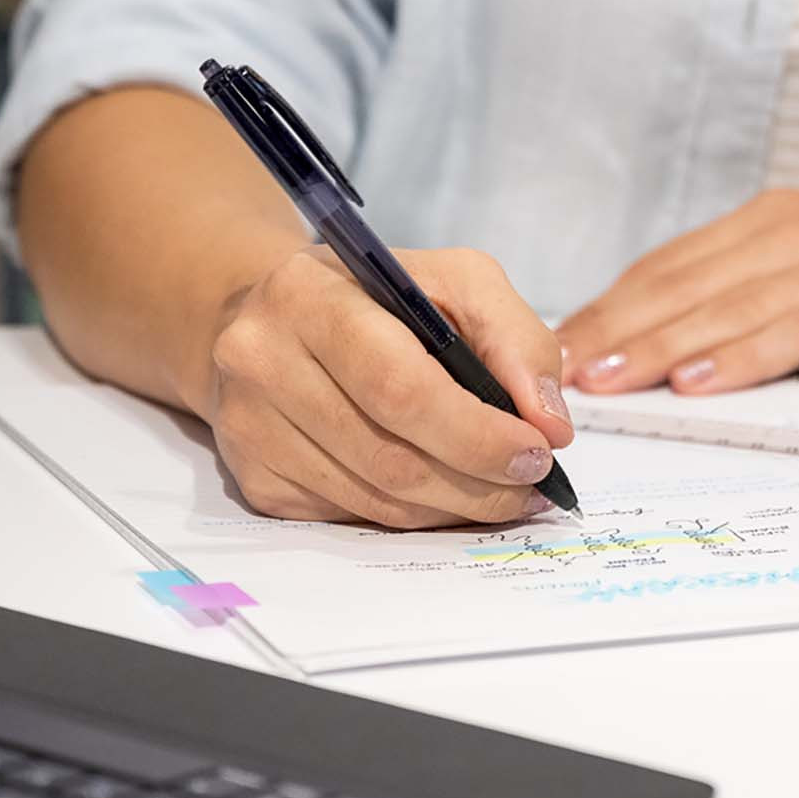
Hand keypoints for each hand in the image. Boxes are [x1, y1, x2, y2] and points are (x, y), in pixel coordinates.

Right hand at [197, 246, 573, 526]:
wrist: (279, 319)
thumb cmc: (380, 298)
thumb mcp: (457, 282)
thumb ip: (517, 340)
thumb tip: (550, 425)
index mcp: (309, 295)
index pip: (399, 386)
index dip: (476, 432)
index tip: (537, 453)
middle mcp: (260, 359)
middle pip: (387, 454)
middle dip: (476, 480)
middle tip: (530, 485)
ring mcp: (248, 424)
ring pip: (372, 497)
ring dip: (451, 506)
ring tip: (500, 493)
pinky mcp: (253, 476)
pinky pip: (348, 515)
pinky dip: (410, 515)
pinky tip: (443, 493)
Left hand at [556, 186, 798, 393]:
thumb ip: (775, 286)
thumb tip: (702, 340)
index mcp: (778, 219)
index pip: (667, 266)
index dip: (604, 308)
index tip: (550, 347)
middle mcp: (791, 231)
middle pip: (674, 284)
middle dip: (604, 331)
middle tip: (541, 373)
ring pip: (716, 307)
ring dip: (648, 348)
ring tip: (596, 385)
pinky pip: (785, 329)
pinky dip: (734, 356)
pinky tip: (695, 382)